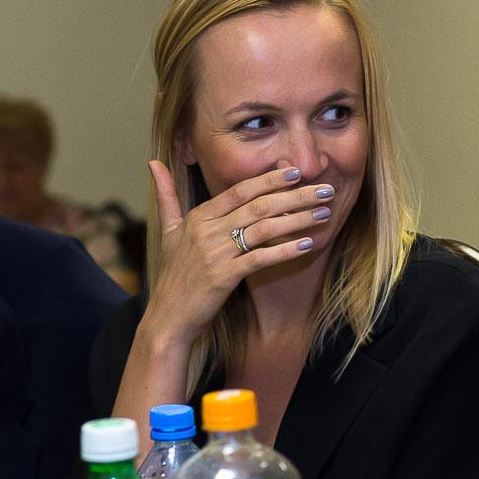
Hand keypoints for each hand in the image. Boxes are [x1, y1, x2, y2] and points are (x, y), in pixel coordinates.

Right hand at [141, 161, 332, 341]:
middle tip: (326, 189)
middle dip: (296, 195)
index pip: (241, 190)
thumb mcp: (168, 231)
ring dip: (299, 219)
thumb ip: (166, 196)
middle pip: (258, 205)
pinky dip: (286, 250)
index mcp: (198, 216)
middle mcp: (206, 230)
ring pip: (264, 228)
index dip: (270, 179)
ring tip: (326, 214)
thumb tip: (153, 163)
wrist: (169, 316)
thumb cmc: (175, 273)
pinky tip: (308, 245)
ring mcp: (215, 253)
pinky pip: (261, 258)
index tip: (298, 172)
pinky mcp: (224, 276)